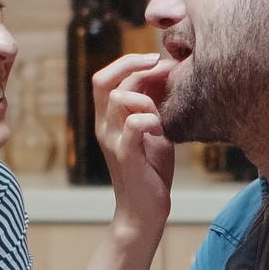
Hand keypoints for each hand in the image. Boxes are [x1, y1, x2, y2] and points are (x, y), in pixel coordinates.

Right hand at [94, 53, 175, 237]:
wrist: (145, 211)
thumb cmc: (151, 171)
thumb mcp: (153, 130)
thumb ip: (152, 106)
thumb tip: (165, 75)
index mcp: (108, 119)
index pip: (105, 77)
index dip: (129, 62)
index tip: (157, 58)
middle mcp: (104, 127)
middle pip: (103, 81)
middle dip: (132, 64)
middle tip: (160, 62)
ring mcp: (113, 141)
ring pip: (118, 99)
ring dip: (146, 96)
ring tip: (165, 108)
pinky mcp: (126, 156)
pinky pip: (133, 126)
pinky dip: (150, 119)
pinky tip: (163, 127)